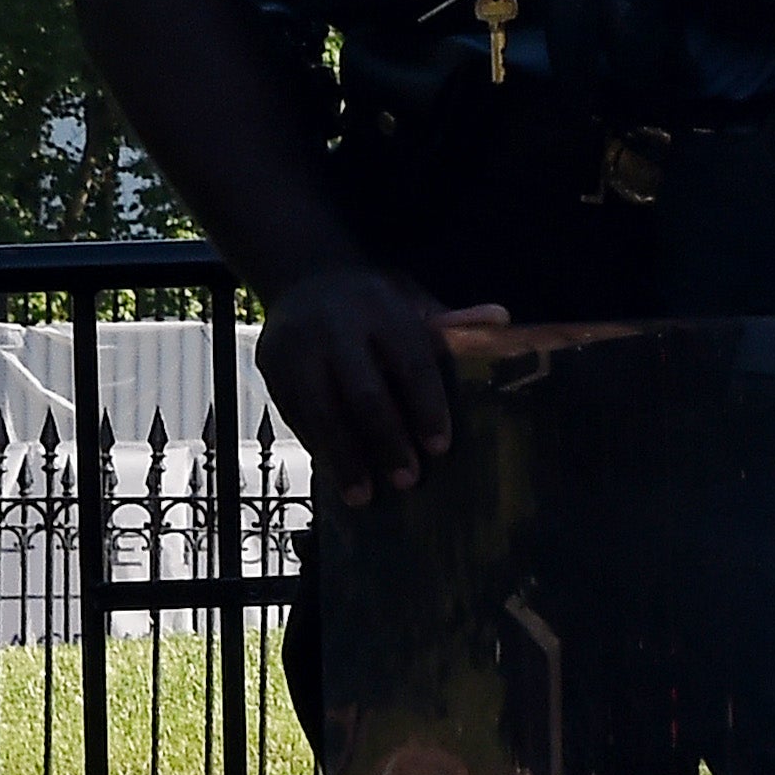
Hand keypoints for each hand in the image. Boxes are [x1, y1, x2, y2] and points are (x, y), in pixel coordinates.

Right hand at [257, 264, 503, 503]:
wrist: (304, 278)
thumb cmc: (375, 303)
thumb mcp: (412, 300)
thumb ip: (452, 321)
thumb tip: (503, 322)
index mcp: (382, 308)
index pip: (410, 361)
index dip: (426, 406)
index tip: (440, 448)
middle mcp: (336, 327)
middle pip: (363, 392)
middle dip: (386, 439)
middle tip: (407, 480)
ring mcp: (297, 348)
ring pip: (321, 410)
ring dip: (344, 457)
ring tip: (363, 495)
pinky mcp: (271, 368)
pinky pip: (295, 415)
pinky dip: (318, 447)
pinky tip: (337, 475)